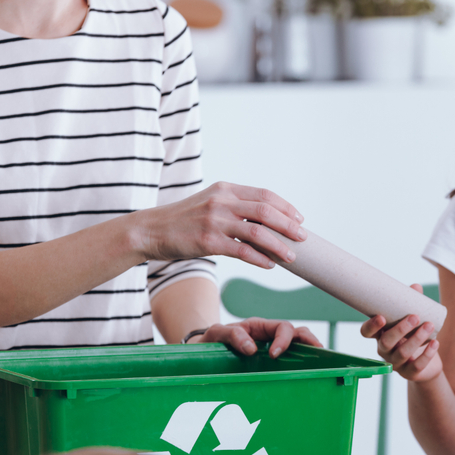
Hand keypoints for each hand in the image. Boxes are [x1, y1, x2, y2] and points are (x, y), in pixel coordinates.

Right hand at [147, 182, 306, 268]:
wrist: (150, 230)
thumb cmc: (183, 220)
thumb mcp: (209, 203)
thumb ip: (233, 207)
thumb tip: (263, 222)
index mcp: (225, 189)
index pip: (264, 194)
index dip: (286, 207)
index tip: (299, 219)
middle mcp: (222, 202)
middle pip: (266, 211)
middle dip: (289, 225)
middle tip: (303, 237)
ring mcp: (215, 221)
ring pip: (258, 232)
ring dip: (279, 245)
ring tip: (291, 255)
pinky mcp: (208, 242)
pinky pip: (242, 251)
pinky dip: (260, 259)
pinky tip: (270, 265)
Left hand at [193, 317, 322, 356]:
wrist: (201, 354)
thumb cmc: (210, 342)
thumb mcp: (216, 333)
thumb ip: (232, 335)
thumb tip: (252, 348)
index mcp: (259, 327)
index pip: (282, 327)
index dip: (284, 339)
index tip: (275, 355)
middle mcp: (269, 337)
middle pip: (297, 333)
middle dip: (309, 340)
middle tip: (316, 352)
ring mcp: (271, 350)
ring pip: (298, 346)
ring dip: (310, 350)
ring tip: (321, 361)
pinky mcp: (270, 364)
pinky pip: (290, 361)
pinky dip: (301, 364)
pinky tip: (308, 374)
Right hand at [360, 285, 442, 381]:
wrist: (427, 364)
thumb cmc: (414, 337)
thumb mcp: (411, 321)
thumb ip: (412, 304)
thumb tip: (416, 287)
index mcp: (380, 335)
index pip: (366, 333)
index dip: (371, 326)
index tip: (381, 317)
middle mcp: (384, 350)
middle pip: (386, 342)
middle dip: (400, 329)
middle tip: (415, 317)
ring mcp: (396, 363)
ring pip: (403, 353)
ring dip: (416, 338)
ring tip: (429, 325)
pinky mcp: (410, 373)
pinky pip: (417, 365)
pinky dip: (427, 354)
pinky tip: (435, 343)